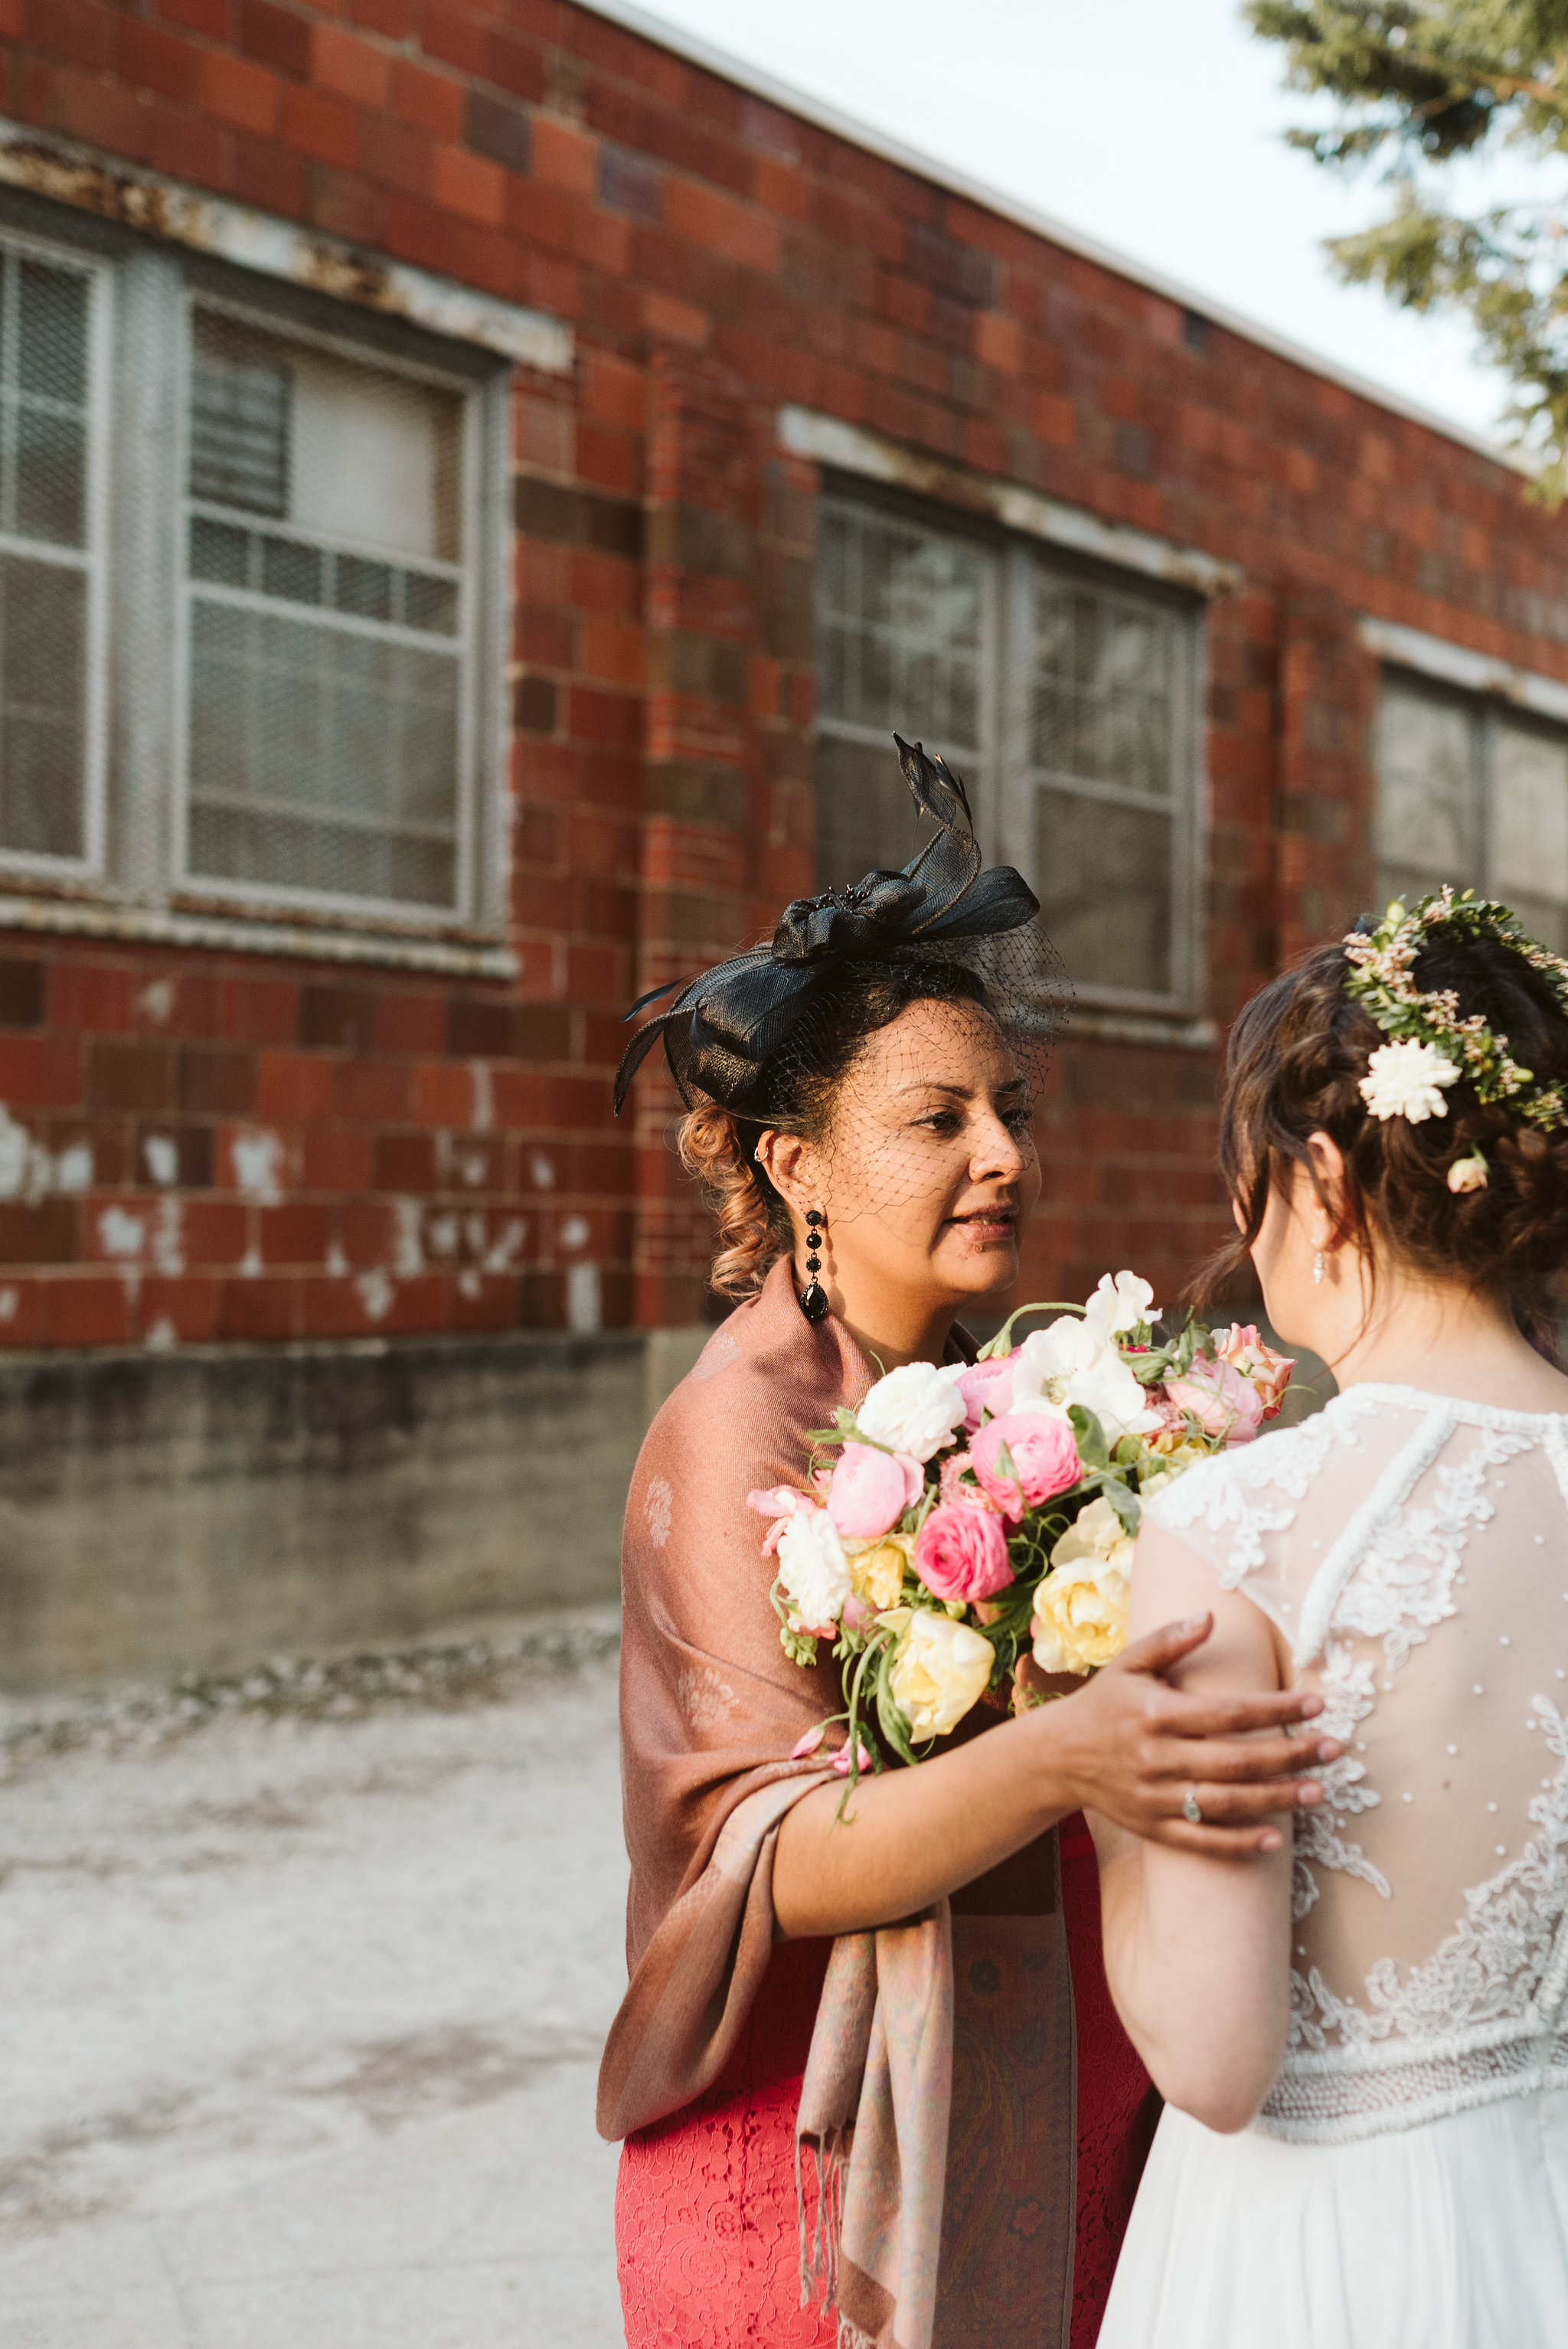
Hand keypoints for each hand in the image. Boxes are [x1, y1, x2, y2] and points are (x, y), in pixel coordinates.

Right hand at [1024, 1614, 1338, 1855]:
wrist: (1056, 1757)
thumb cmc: (1103, 1704)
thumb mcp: (1129, 1664)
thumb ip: (1169, 1641)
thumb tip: (1211, 1615)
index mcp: (1155, 1715)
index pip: (1228, 1713)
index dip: (1276, 1709)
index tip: (1316, 1703)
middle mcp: (1156, 1758)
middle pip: (1235, 1761)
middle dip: (1290, 1755)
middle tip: (1334, 1749)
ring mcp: (1155, 1798)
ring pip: (1225, 1803)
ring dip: (1276, 1799)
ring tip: (1318, 1791)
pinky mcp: (1152, 1828)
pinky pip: (1201, 1841)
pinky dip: (1238, 1844)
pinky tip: (1275, 1839)